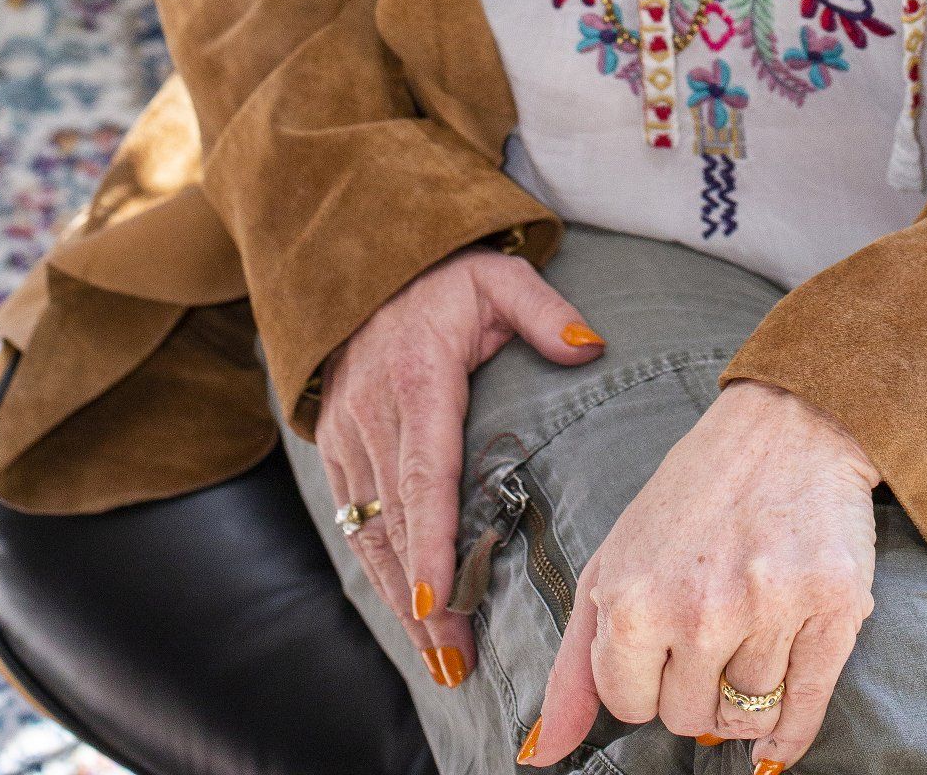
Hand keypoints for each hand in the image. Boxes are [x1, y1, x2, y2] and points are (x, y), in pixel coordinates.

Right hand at [315, 245, 605, 685]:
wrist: (363, 265)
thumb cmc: (444, 277)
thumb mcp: (498, 275)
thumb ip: (544, 311)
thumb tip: (591, 346)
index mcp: (419, 378)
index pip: (424, 472)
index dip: (428, 540)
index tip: (436, 598)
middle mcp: (374, 415)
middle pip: (397, 521)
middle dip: (420, 597)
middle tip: (454, 660)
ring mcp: (348, 435)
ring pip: (369, 532)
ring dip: (398, 598)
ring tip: (436, 657)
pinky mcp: (335, 448)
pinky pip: (355, 521)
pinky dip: (378, 571)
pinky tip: (406, 613)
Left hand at [528, 379, 877, 769]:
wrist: (788, 424)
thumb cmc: (694, 495)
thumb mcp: (615, 559)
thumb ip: (574, 664)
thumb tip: (541, 755)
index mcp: (634, 598)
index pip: (630, 706)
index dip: (647, 676)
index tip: (665, 636)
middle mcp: (700, 610)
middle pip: (689, 718)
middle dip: (696, 684)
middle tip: (712, 625)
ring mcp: (769, 610)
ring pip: (746, 717)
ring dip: (744, 693)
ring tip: (749, 633)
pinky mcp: (833, 607)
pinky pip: (802, 712)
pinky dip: (791, 730)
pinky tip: (780, 721)